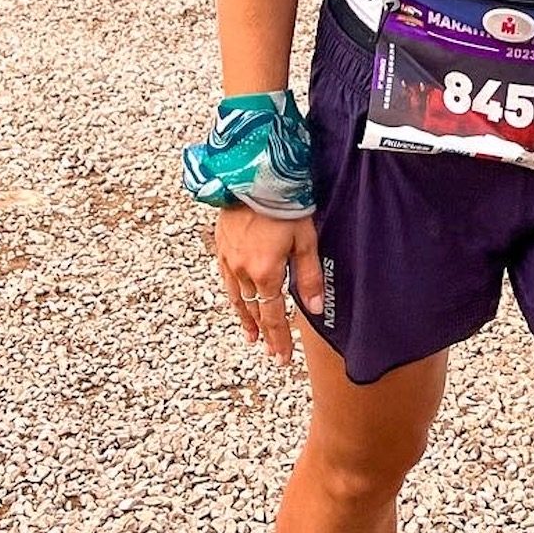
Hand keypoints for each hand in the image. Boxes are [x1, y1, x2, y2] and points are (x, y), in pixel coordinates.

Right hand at [215, 206, 324, 366]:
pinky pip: (226, 278)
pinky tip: (236, 298)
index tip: (281, 358)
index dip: (279, 339)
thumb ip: (309, 277)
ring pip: (236, 298)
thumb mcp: (305, 240)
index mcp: (266, 273)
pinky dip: (233, 294)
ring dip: (245, 318)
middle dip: (264, 334)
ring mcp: (228, 259)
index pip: (273, 317)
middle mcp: (243, 271)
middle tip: (269, 352)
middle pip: (254, 311)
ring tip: (250, 335)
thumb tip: (313, 309)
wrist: (253, 174)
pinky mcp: (220, 245)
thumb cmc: (285, 204)